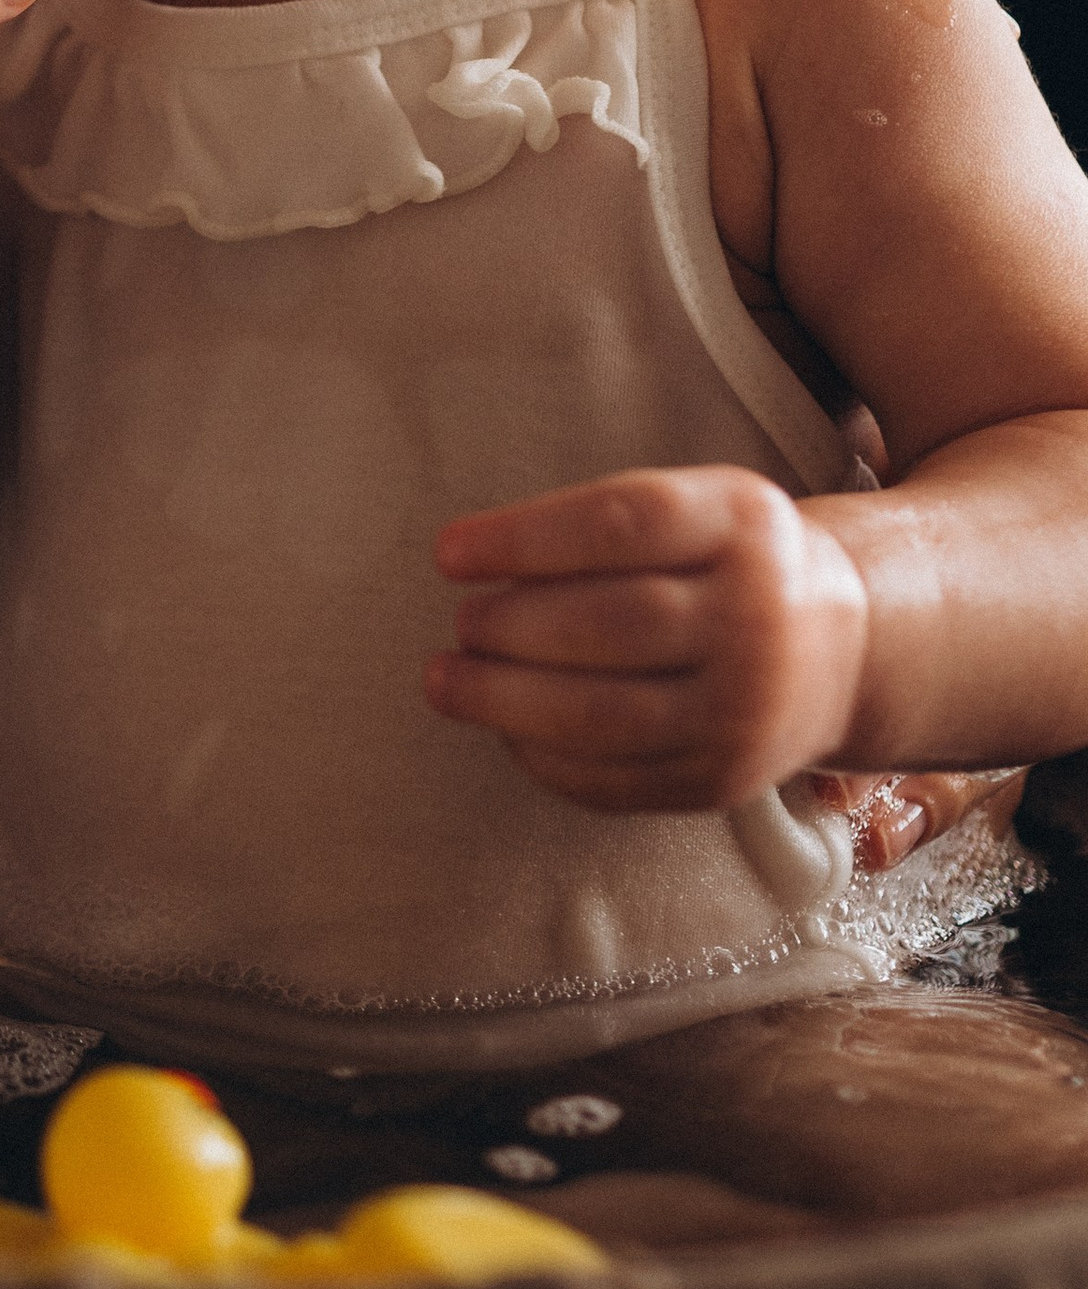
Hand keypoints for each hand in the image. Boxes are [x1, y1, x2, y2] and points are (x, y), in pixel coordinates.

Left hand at [425, 467, 871, 810]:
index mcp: (744, 524)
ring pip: (605, 713)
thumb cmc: (727, 563)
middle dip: (513, 627)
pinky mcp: (722, 781)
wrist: (842, 648)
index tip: (447, 553)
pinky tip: (504, 730)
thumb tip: (474, 564)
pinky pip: (616, 780)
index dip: (523, 537)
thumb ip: (601, 527)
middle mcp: (758, 618)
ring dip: (505, 700)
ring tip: (447, 681)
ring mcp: (745, 710)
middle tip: (462, 623)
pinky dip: (542, 757)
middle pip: (614, 623)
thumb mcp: (697, 508)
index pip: (624, 523)